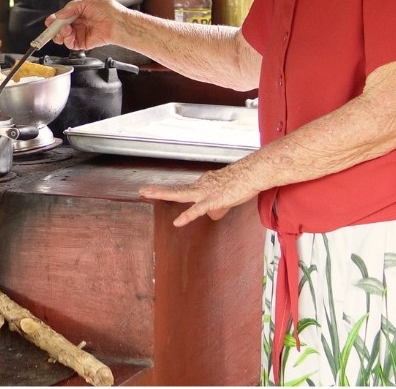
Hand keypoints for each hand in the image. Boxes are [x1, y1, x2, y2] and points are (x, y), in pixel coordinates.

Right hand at [47, 0, 122, 50]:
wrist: (117, 22)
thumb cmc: (108, 10)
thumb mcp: (86, 2)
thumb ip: (70, 8)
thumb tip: (59, 14)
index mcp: (79, 13)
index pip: (63, 17)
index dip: (55, 20)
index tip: (49, 21)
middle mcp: (79, 24)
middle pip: (61, 29)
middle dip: (55, 28)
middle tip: (53, 27)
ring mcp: (81, 34)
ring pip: (64, 37)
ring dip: (61, 34)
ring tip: (65, 29)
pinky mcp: (84, 43)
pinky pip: (71, 44)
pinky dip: (67, 40)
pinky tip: (69, 35)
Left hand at [139, 166, 256, 227]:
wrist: (254, 173)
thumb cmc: (244, 182)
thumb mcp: (228, 195)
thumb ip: (218, 205)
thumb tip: (213, 214)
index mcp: (205, 184)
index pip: (188, 192)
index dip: (179, 198)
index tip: (169, 196)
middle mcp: (202, 186)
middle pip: (177, 189)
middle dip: (159, 190)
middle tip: (142, 190)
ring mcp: (206, 192)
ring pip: (181, 194)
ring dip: (162, 194)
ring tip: (146, 193)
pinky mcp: (214, 199)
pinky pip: (198, 209)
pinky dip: (187, 216)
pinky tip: (177, 222)